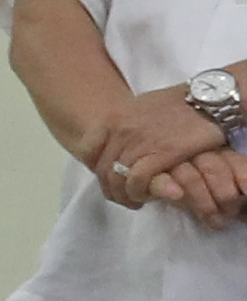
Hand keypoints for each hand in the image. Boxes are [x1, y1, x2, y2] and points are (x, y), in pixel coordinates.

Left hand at [85, 85, 236, 211]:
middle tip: (124, 197)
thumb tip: (118, 139)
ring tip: (136, 201)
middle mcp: (120, 131)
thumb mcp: (143, 106)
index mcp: (114, 118)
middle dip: (111, 188)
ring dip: (125, 195)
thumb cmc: (181, 102)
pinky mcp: (159, 155)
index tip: (109, 177)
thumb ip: (126, 124)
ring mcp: (138, 143)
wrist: (211, 99)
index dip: (96, 168)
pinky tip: (147, 196)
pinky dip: (138, 193)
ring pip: (117, 180)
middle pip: (102, 170)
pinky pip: (136, 182)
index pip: (88, 150)